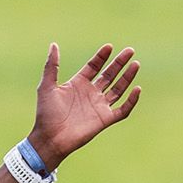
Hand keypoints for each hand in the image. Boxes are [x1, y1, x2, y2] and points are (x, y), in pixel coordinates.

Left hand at [28, 43, 141, 166]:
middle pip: (109, 75)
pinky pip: (123, 110)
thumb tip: (53, 44)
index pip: (94, 66)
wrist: (49, 138)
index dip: (102, 56)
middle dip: (119, 63)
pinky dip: (131, 101)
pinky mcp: (104, 119)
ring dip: (127, 77)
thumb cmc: (46, 114)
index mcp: (78, 84)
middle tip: (130, 51)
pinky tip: (137, 89)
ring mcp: (99, 106)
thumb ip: (51, 66)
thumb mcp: (47, 86)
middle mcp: (90, 93)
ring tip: (136, 64)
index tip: (109, 47)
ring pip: (118, 89)